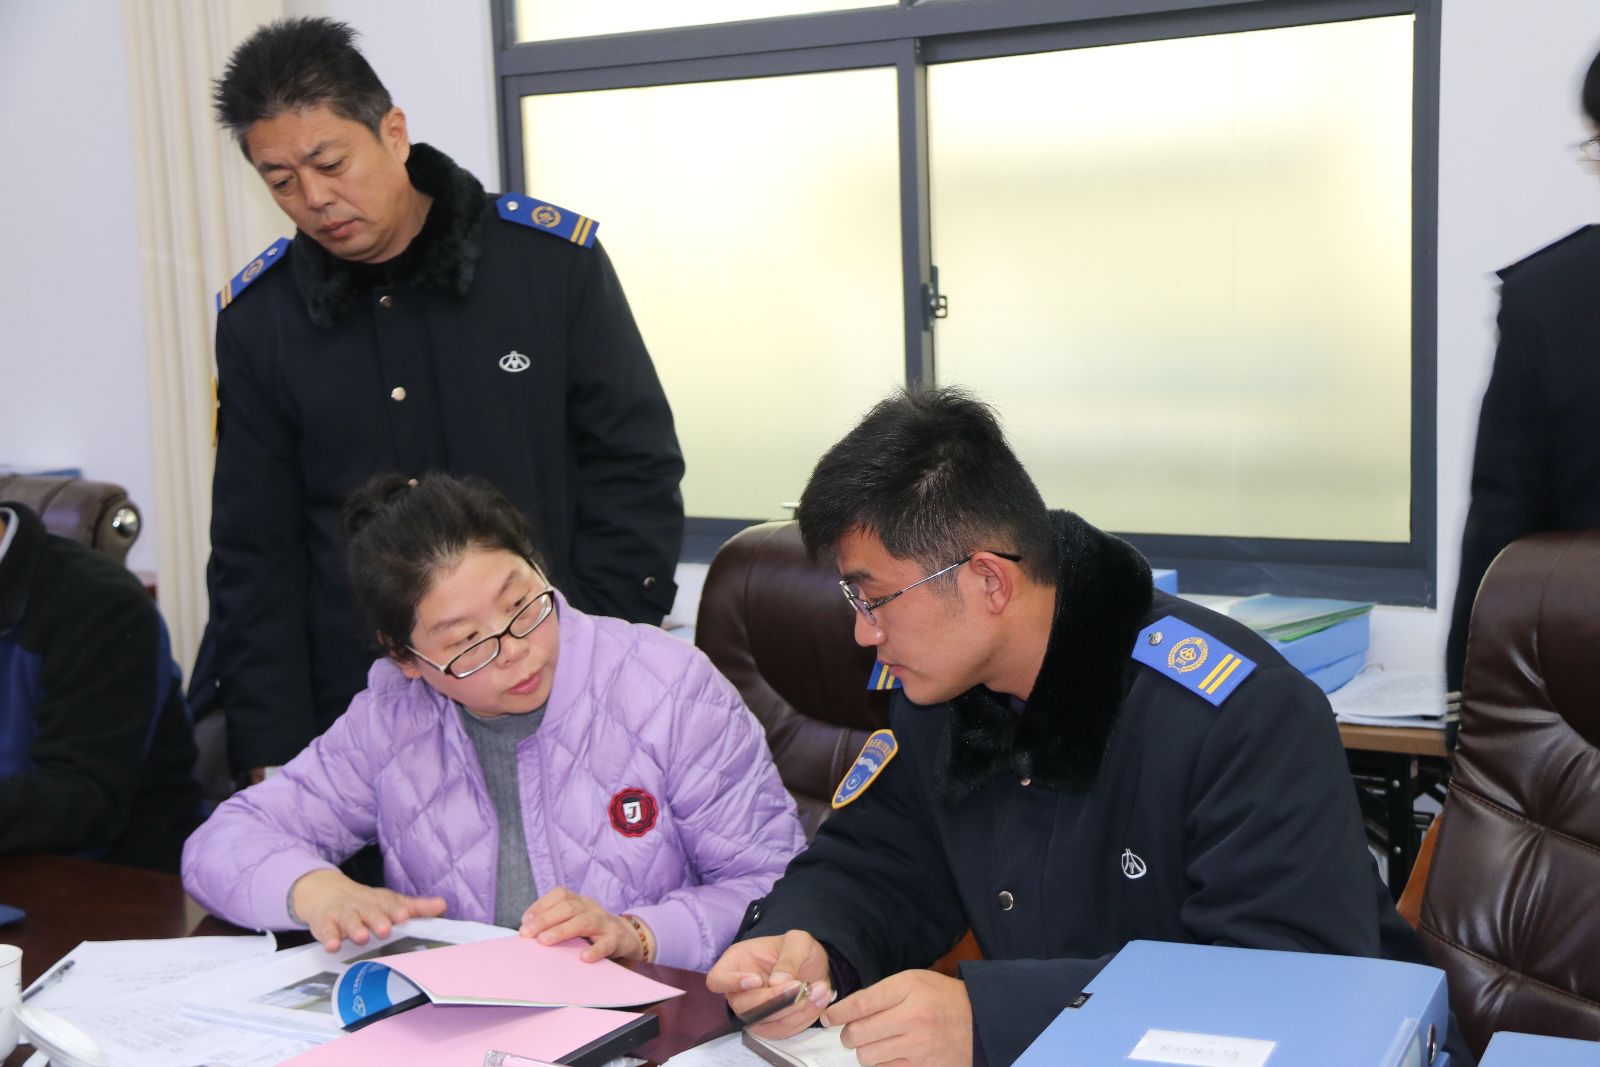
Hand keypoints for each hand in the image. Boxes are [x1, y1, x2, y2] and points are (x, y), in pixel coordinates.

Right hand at [289, 869, 447, 951]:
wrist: (326, 892)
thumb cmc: (366, 903)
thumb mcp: (390, 902)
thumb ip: (416, 907)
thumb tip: (443, 905)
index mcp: (381, 902)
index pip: (390, 904)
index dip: (397, 910)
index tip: (404, 916)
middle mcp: (362, 906)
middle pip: (370, 911)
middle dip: (377, 919)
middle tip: (385, 929)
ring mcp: (343, 914)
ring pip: (349, 920)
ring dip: (355, 928)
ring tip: (361, 937)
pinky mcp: (325, 924)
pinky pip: (326, 931)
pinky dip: (329, 938)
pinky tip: (333, 946)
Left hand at [519, 887, 647, 961]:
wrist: (627, 936)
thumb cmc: (593, 931)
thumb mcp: (575, 920)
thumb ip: (555, 923)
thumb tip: (527, 931)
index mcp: (580, 901)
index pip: (560, 895)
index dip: (541, 905)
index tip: (525, 921)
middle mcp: (591, 908)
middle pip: (569, 907)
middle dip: (545, 919)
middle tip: (527, 934)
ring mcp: (604, 922)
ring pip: (584, 921)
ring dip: (562, 930)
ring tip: (545, 941)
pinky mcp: (616, 939)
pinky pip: (606, 943)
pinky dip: (595, 949)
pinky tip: (584, 957)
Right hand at [705, 930, 833, 1038]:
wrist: (812, 967)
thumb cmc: (797, 950)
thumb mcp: (798, 941)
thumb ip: (789, 958)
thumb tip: (777, 982)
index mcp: (736, 963)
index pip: (717, 979)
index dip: (731, 983)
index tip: (756, 979)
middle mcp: (739, 991)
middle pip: (743, 1006)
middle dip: (775, 999)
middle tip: (801, 986)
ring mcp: (753, 1011)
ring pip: (763, 1022)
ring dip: (794, 1010)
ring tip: (818, 990)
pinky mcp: (769, 1026)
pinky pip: (781, 1031)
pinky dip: (802, 1018)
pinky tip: (818, 1000)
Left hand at [824, 970, 972, 1066]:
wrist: (980, 1021)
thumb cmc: (942, 998)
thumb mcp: (914, 981)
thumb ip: (881, 992)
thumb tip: (846, 1009)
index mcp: (909, 989)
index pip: (861, 1003)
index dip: (838, 1013)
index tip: (828, 1017)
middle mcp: (913, 1018)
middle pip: (858, 1033)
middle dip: (849, 1034)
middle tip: (854, 1032)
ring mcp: (918, 1047)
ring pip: (867, 1056)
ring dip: (865, 1051)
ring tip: (876, 1043)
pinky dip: (881, 1064)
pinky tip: (890, 1054)